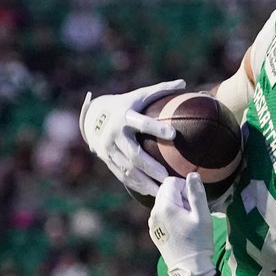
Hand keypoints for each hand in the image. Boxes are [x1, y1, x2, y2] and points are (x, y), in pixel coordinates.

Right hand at [80, 79, 182, 197]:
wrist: (92, 117)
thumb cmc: (124, 104)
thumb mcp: (138, 95)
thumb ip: (160, 90)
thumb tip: (183, 82)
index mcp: (125, 116)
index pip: (142, 123)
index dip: (156, 128)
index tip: (174, 134)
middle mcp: (115, 134)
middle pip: (134, 154)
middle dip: (151, 167)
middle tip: (169, 177)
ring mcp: (108, 150)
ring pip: (128, 170)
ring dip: (146, 182)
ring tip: (164, 191)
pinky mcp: (107, 160)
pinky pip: (122, 176)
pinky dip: (137, 185)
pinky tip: (152, 193)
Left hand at [149, 174, 234, 275]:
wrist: (190, 270)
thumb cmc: (198, 241)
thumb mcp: (202, 215)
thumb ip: (196, 192)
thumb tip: (192, 174)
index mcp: (164, 206)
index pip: (171, 181)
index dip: (185, 188)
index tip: (193, 203)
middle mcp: (154, 212)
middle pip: (166, 191)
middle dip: (180, 197)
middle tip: (192, 213)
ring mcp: (152, 223)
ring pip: (164, 204)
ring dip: (176, 207)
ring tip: (187, 223)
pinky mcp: (154, 232)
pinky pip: (162, 216)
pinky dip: (171, 217)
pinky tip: (181, 230)